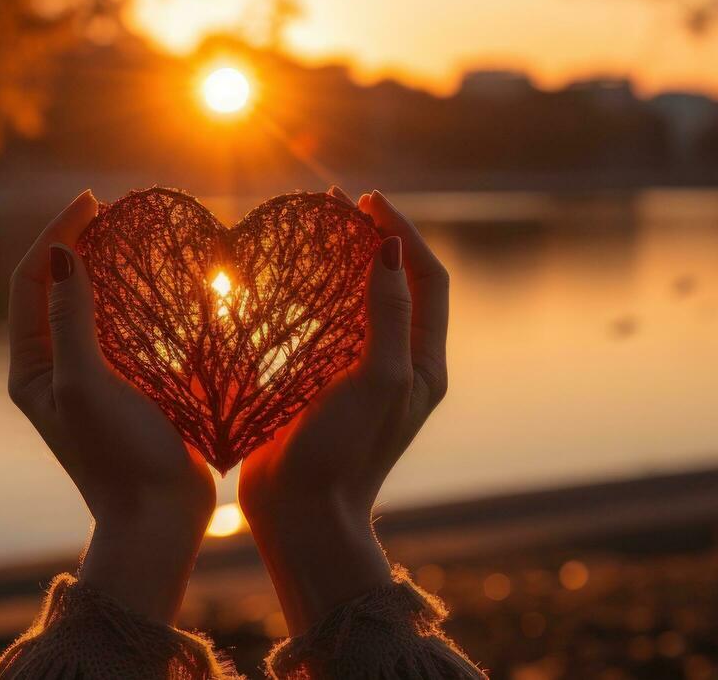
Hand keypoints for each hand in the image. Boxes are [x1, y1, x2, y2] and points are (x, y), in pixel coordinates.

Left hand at [8, 191, 215, 621]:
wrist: (159, 519)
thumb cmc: (117, 455)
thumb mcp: (85, 384)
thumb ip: (72, 319)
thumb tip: (61, 253)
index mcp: (29, 368)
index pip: (30, 282)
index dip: (56, 234)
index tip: (92, 201)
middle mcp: (54, 369)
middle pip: (57, 288)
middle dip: (80, 243)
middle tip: (115, 208)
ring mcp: (91, 377)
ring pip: (92, 304)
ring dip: (109, 266)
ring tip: (134, 232)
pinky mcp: (129, 386)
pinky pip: (125, 328)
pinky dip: (137, 297)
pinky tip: (162, 281)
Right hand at [238, 188, 449, 632]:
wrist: (302, 515)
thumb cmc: (346, 452)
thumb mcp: (379, 380)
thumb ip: (389, 315)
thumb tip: (390, 249)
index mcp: (424, 365)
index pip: (428, 280)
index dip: (403, 234)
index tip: (367, 202)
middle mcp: (399, 367)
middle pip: (397, 284)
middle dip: (372, 239)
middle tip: (336, 204)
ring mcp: (360, 376)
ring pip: (360, 302)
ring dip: (343, 262)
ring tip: (315, 229)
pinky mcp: (322, 386)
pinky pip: (327, 327)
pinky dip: (315, 295)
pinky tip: (289, 280)